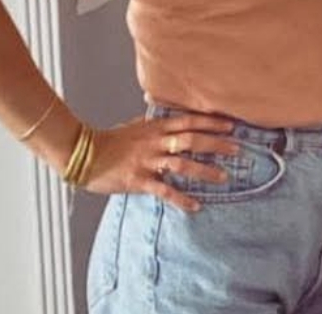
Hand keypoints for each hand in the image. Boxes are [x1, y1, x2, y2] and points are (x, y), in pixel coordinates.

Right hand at [81, 114, 238, 212]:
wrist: (83, 154)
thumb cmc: (112, 140)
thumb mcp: (137, 125)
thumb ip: (157, 122)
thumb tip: (175, 116)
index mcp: (156, 126)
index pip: (189, 120)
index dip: (212, 121)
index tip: (232, 125)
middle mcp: (155, 142)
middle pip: (191, 140)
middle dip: (216, 144)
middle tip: (237, 149)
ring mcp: (147, 161)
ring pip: (182, 164)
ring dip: (204, 171)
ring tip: (223, 177)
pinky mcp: (138, 180)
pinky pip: (164, 191)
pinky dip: (181, 198)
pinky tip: (196, 205)